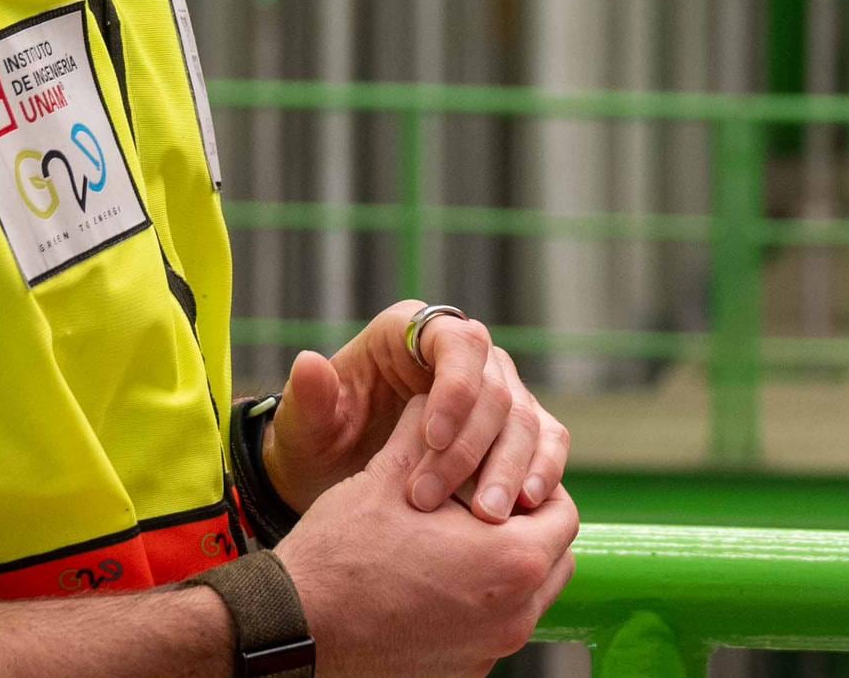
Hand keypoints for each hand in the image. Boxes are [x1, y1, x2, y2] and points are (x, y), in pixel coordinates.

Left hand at [263, 302, 568, 521]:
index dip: (454, 388)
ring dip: (513, 465)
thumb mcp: (303, 426)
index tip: (431, 440)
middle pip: (496, 386)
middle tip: (452, 498)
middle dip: (478, 444)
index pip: (455, 344)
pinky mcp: (513, 430)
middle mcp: (462, 355)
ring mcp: (494, 391)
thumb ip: (308, 399)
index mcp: (413, 334)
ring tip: (490, 514)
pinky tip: (529, 502)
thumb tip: (310, 363)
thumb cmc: (320, 444)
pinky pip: (545, 440)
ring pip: (526, 416)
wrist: (337, 482)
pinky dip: (544, 468)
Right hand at [275, 397, 578, 677]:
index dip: (533, 485)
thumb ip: (429, 431)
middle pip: (555, 559)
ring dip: (506, 567)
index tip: (499, 475)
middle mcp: (515, 616)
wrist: (297, 629)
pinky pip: (494, 630)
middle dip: (527, 528)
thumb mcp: (389, 475)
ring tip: (457, 542)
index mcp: (512, 561)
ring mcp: (491, 652)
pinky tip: (435, 581)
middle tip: (483, 505)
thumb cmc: (343, 553)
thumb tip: (438, 393)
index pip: (563, 513)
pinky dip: (480, 604)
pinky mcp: (466, 674)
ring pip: (529, 598)